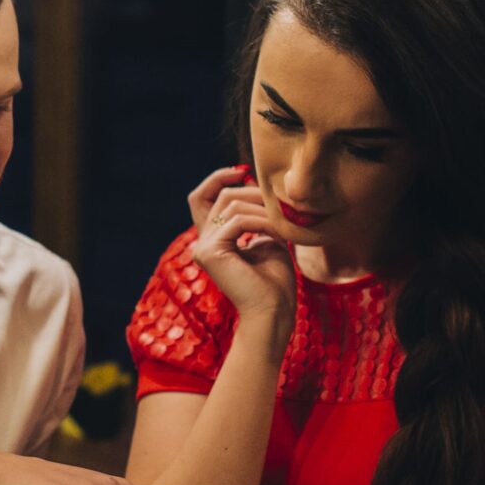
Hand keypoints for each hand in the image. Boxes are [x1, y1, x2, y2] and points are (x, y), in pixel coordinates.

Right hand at [186, 166, 293, 327]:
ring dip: (263, 210)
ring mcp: (202, 248)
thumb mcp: (266, 239)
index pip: (201, 198)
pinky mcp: (209, 253)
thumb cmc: (274, 283)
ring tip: (283, 225)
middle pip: (219, 196)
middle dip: (251, 192)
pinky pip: (237, 222)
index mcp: (213, 240)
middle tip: (277, 203)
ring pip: (230, 206)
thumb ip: (255, 216)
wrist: (273, 313)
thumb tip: (252, 185)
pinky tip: (279, 235)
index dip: (218, 178)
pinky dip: (262, 223)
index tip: (242, 171)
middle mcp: (202, 243)